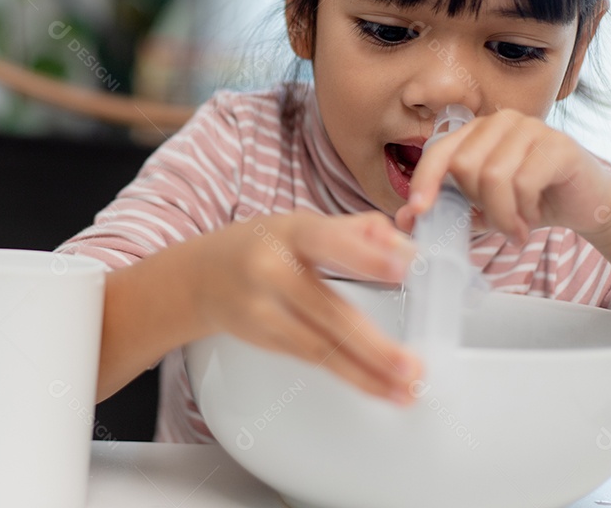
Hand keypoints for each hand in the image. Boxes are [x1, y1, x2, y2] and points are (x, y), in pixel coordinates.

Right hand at [191, 210, 421, 404]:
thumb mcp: (300, 224)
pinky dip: (350, 376)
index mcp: (291, 232)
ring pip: (321, 347)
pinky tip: (379, 386)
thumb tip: (400, 242)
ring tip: (405, 388)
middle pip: (329, 311)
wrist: (199, 278)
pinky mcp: (264, 339)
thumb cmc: (260, 245)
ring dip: (368, 373)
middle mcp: (272, 271)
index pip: (329, 241)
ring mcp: (264, 310)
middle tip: (411, 365)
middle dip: (374, 344)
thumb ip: (353, 230)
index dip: (365, 256)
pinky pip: (312, 359)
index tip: (403, 267)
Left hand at [394, 109, 610, 244]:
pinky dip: (524, 211)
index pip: (438, 151)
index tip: (418, 211)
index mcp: (478, 131)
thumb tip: (404, 219)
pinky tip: (534, 217)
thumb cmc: (533, 202)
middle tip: (499, 221)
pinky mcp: (558, 145)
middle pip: (463, 166)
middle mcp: (502, 122)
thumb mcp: (482, 208)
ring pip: (492, 177)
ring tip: (516, 226)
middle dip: (476, 204)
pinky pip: (523, 182)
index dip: (424, 182)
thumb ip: (447, 210)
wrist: (590, 205)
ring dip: (502, 214)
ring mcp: (532, 128)